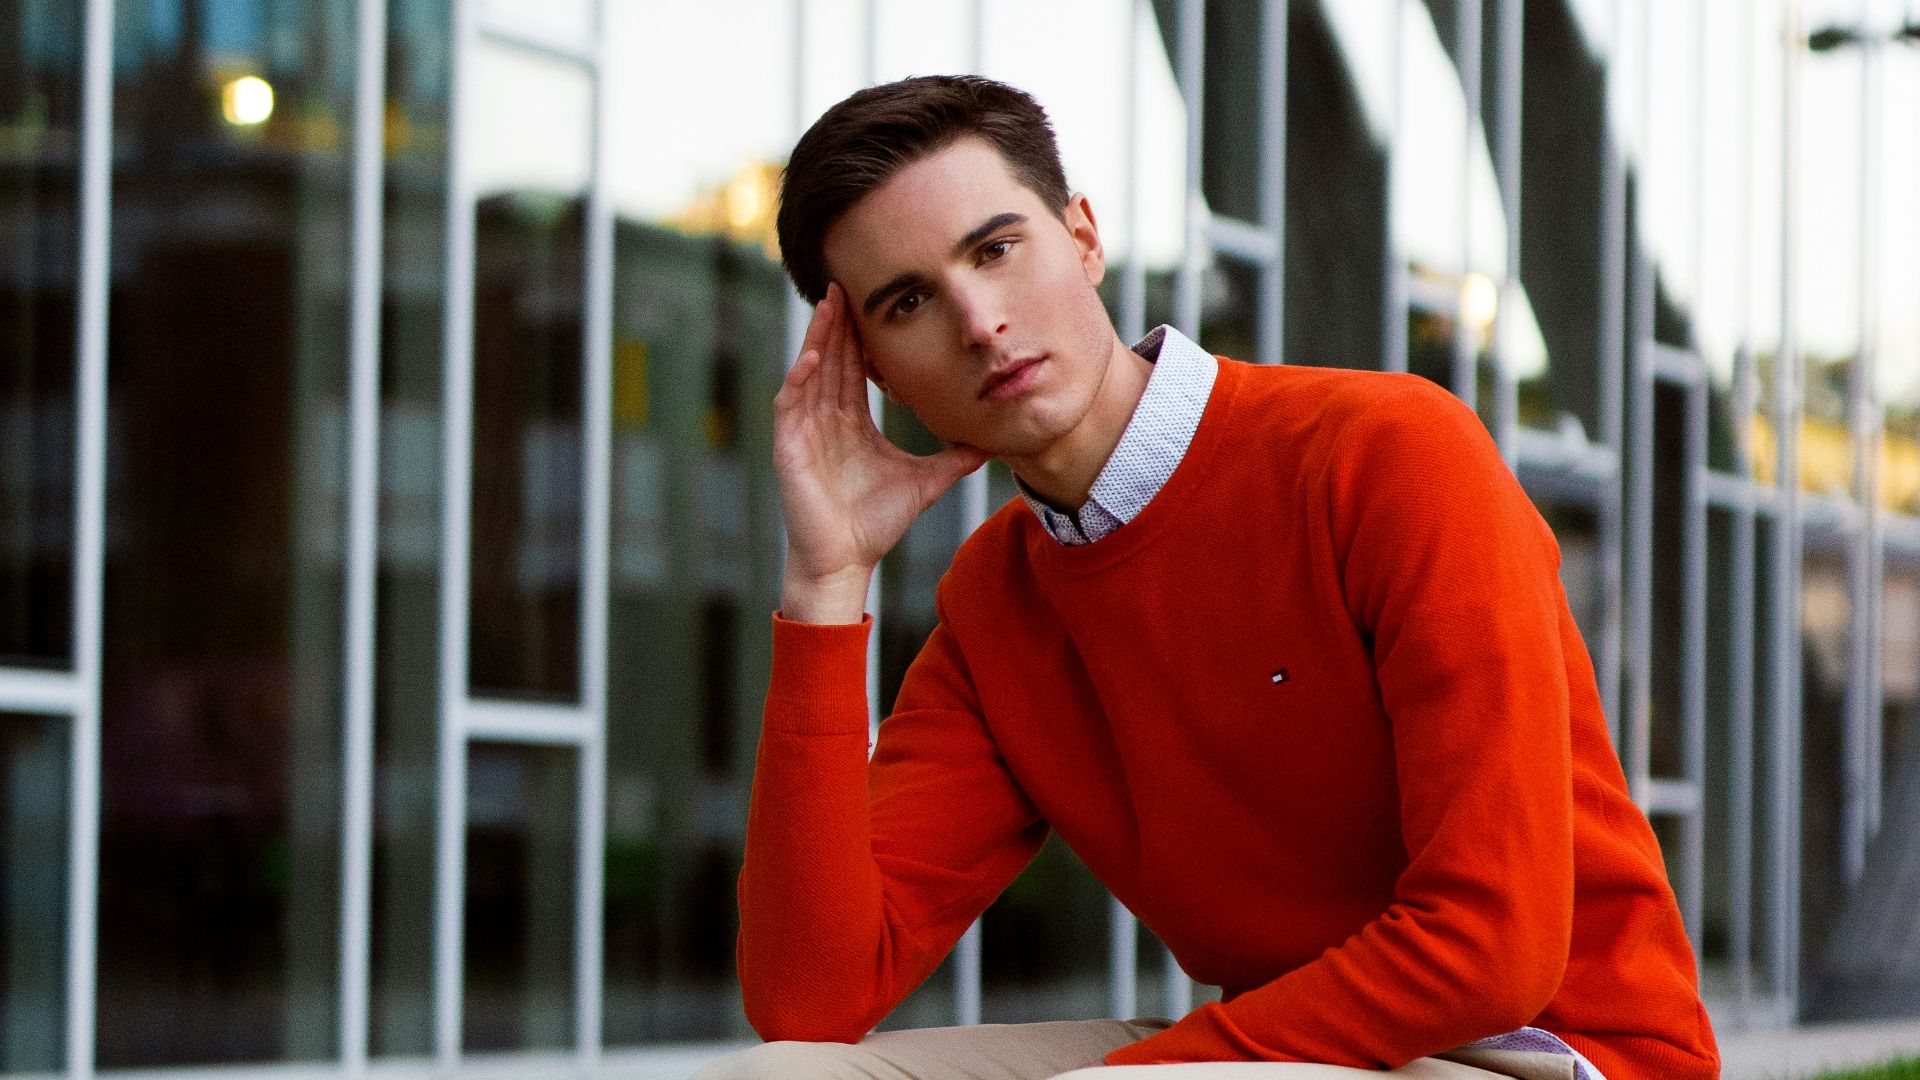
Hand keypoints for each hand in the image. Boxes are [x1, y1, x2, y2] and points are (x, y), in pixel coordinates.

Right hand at [772, 282, 989, 621]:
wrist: (846, 560)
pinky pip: (791, 403)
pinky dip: (801, 378)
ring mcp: (804, 431)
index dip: (861, 337)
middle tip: (844, 283)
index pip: (855, 370)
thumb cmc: (876, 525)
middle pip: (832, 360)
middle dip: (837, 323)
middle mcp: (825, 421)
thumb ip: (955, 459)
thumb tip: (992, 442)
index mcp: (851, 424)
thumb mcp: (926, 482)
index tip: (872, 304)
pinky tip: (814, 355)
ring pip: (810, 373)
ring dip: (818, 338)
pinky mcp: (788, 447)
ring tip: (827, 303)